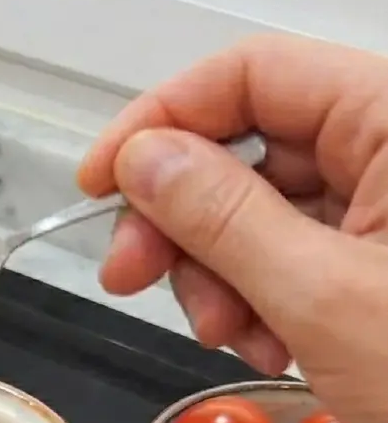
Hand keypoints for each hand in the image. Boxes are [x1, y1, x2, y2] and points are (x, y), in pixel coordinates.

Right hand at [78, 34, 387, 422]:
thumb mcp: (323, 298)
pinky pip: (301, 251)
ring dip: (220, 274)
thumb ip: (220, 218)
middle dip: (183, 219)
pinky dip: (264, 299)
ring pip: (265, 206)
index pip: (251, 75)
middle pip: (250, 145)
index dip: (160, 122)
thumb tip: (144, 159)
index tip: (99, 186)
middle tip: (132, 282)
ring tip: (231, 337)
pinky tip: (269, 348)